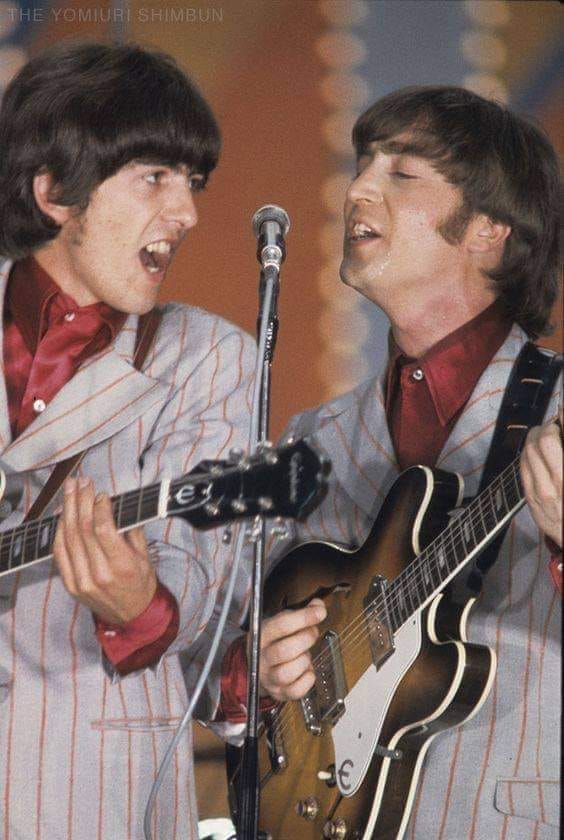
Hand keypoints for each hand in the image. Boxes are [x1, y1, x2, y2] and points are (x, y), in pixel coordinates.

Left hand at [53, 476, 156, 622]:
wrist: (133, 615)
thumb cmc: (141, 583)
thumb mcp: (145, 556)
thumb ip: (132, 530)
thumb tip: (116, 505)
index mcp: (122, 566)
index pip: (103, 529)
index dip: (99, 507)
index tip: (101, 494)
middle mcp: (100, 574)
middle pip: (83, 529)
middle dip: (80, 500)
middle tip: (81, 482)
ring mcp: (82, 581)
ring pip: (68, 538)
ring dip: (67, 510)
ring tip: (70, 491)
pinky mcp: (71, 585)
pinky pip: (60, 553)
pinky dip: (59, 531)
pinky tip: (62, 515)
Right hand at [259, 598, 326, 700]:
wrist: (259, 666)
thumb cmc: (274, 641)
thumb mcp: (282, 622)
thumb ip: (301, 613)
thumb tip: (318, 606)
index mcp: (261, 635)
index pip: (282, 625)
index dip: (304, 617)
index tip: (320, 612)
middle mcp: (262, 658)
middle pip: (284, 650)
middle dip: (306, 639)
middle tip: (312, 633)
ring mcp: (269, 678)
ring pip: (288, 672)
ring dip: (304, 661)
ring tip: (305, 654)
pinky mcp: (279, 693)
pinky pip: (297, 690)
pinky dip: (307, 679)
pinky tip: (306, 670)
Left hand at [520, 416, 562, 547]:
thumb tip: (562, 426)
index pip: (558, 440)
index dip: (563, 417)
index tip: (562, 409)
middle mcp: (559, 482)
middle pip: (544, 440)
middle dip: (547, 427)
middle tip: (553, 425)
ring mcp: (542, 492)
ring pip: (529, 452)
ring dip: (534, 438)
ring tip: (542, 435)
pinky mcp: (531, 499)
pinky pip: (522, 468)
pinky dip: (527, 454)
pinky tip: (533, 453)